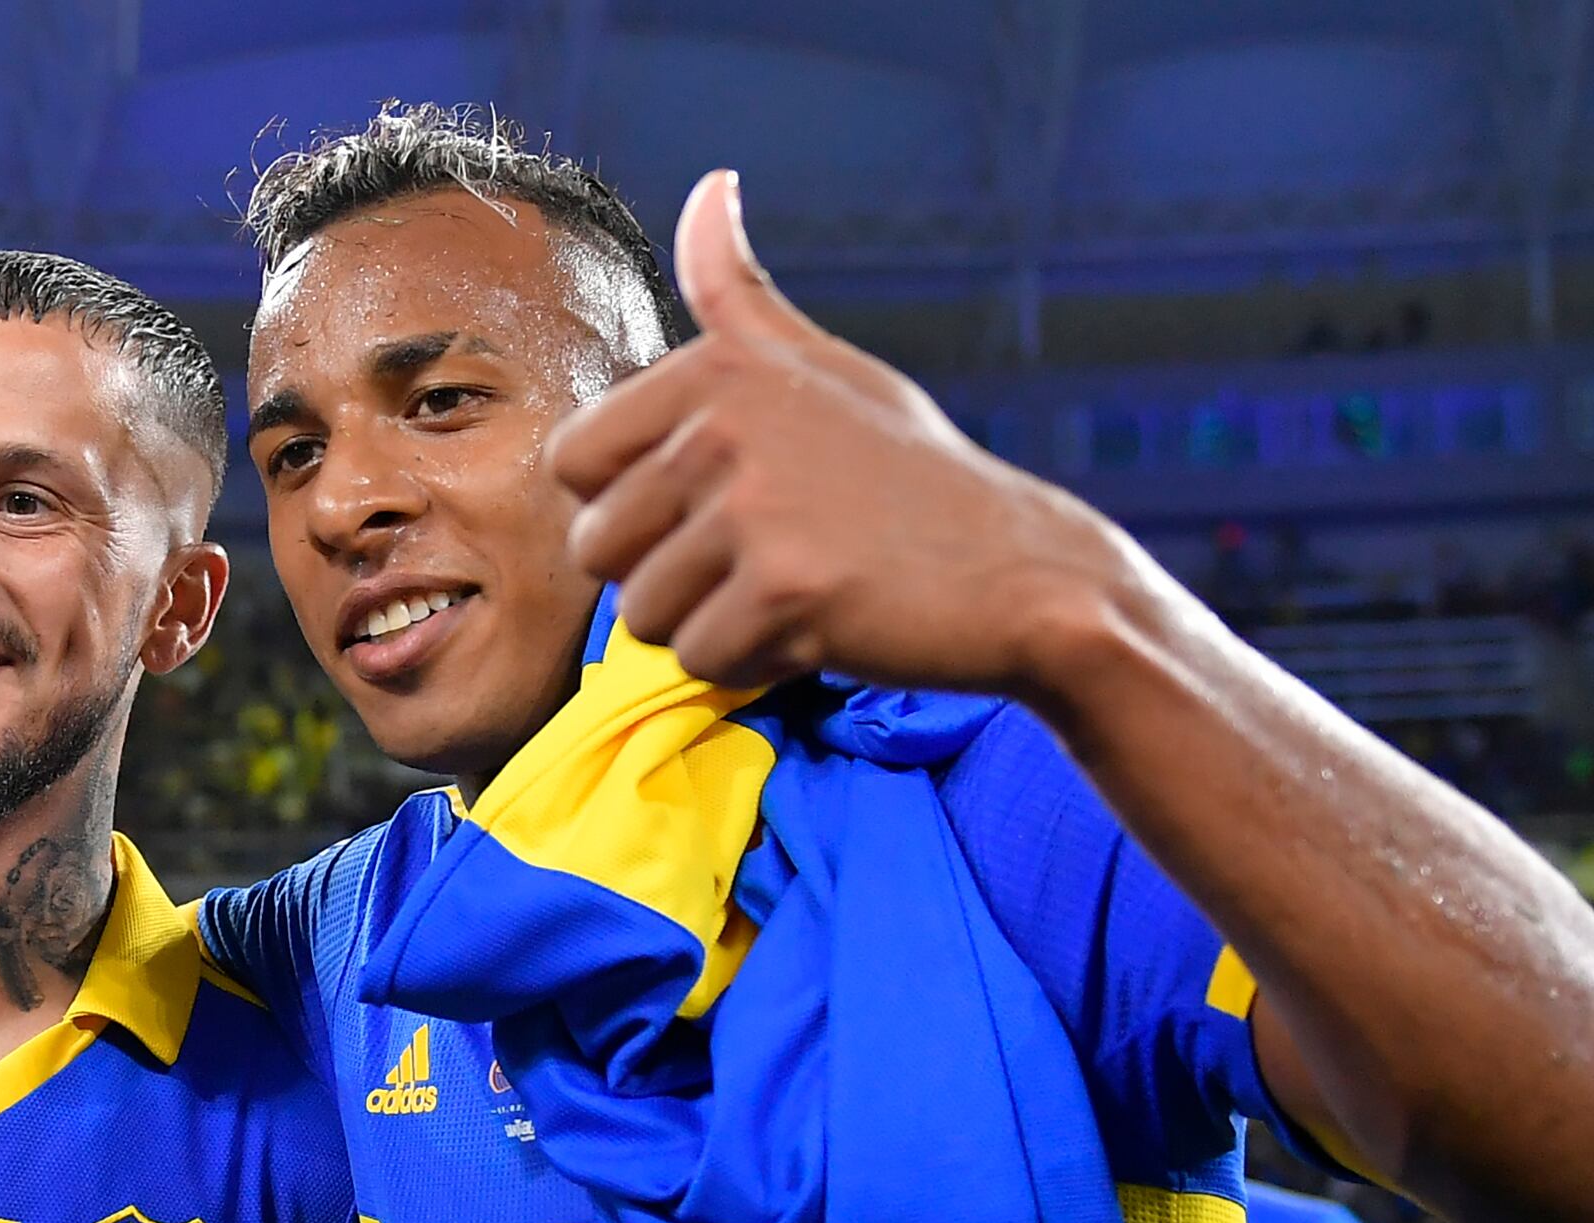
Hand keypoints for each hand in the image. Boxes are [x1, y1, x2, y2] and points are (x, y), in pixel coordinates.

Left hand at [548, 169, 1136, 693]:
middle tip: (757, 560)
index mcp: (716, 366)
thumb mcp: (823, 366)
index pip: (571, 461)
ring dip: (710, 624)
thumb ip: (740, 296)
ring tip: (791, 590)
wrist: (1022, 571)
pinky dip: (752, 664)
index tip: (706, 507)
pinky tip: (817, 626)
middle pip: (597, 548)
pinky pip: (701, 659)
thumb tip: (710, 187)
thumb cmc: (908, 476)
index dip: (627, 505)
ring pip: (643, 613)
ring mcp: (755, 505)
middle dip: (664, 577)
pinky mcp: (785, 587)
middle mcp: (724, 423)